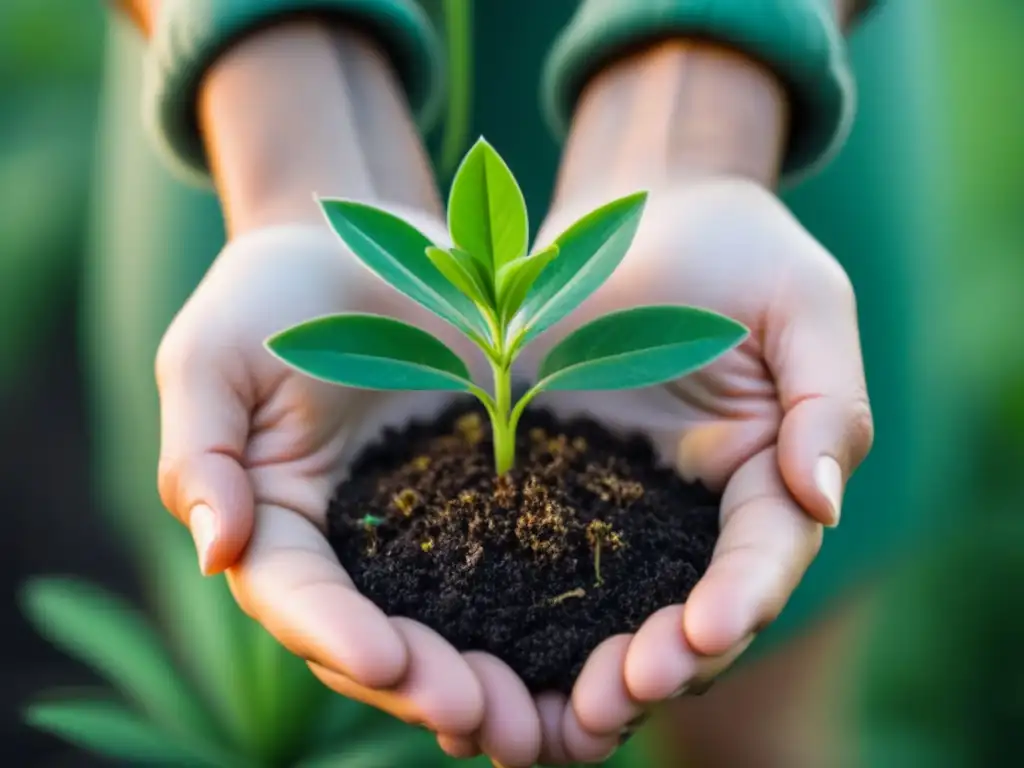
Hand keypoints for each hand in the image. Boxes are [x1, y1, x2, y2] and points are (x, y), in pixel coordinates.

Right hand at [155, 215, 546, 766]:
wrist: (362, 240)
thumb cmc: (272, 292)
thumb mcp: (216, 354)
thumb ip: (202, 450)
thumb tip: (215, 551)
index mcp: (275, 523)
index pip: (296, 599)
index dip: (336, 636)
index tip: (387, 662)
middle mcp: (349, 546)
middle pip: (377, 637)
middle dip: (423, 684)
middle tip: (482, 715)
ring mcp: (421, 530)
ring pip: (449, 625)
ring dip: (488, 677)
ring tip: (537, 717)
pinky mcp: (486, 502)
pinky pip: (514, 569)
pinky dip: (540, 617)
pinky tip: (582, 650)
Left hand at [516, 178, 873, 762]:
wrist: (635, 213)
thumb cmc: (733, 247)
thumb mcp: (803, 302)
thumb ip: (827, 399)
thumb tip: (821, 502)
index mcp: (762, 474)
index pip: (762, 558)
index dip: (740, 603)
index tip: (702, 637)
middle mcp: (688, 509)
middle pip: (685, 610)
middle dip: (662, 663)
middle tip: (617, 699)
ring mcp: (612, 503)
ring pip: (606, 607)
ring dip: (585, 667)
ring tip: (554, 714)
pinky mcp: (542, 485)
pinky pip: (528, 560)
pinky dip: (514, 614)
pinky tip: (481, 650)